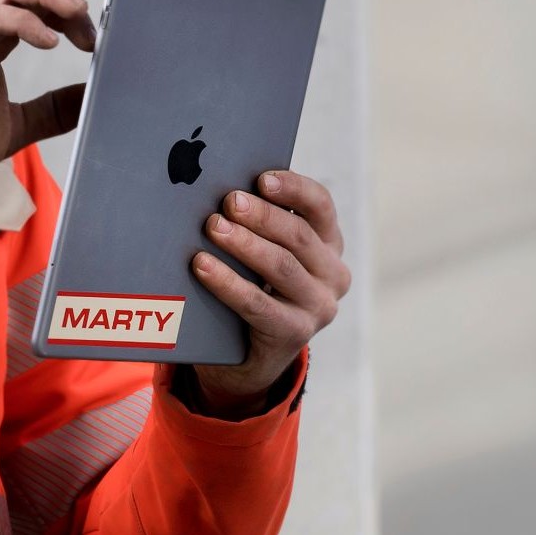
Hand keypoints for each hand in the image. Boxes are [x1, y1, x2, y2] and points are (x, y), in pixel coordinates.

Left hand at [190, 171, 350, 415]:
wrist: (254, 356)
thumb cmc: (257, 288)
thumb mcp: (268, 255)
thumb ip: (261, 226)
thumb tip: (224, 189)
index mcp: (330, 244)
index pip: (320, 206)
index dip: (293, 188)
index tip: (262, 178)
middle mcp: (333, 274)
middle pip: (298, 235)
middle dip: (261, 216)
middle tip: (228, 202)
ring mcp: (318, 307)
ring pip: (281, 266)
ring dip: (244, 244)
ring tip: (213, 227)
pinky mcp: (295, 333)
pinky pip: (257, 303)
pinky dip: (227, 282)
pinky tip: (202, 266)